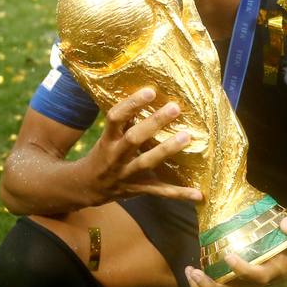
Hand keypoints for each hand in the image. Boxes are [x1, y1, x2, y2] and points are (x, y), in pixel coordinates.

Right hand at [84, 87, 202, 204]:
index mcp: (108, 139)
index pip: (115, 118)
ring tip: (186, 136)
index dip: (131, 104)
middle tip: (174, 107)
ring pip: (147, 162)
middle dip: (153, 123)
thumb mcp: (109, 136)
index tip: (150, 91)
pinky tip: (198, 194)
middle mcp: (116, 156)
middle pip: (133, 138)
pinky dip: (180, 193)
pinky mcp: (139, 189)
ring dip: (167, 149)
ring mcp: (127, 174)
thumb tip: (150, 95)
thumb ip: (126, 121)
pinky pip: (161, 192)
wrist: (89, 186)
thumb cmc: (104, 153)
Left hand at [185, 215, 286, 286]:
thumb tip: (285, 222)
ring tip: (189, 274)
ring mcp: (260, 282)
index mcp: (280, 269)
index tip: (227, 255)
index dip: (241, 270)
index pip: (258, 276)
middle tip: (192, 272)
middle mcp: (267, 280)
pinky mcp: (256, 279)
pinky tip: (200, 273)